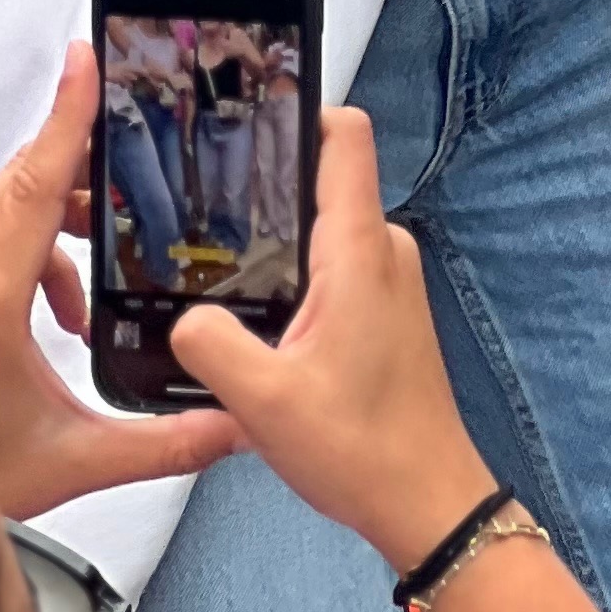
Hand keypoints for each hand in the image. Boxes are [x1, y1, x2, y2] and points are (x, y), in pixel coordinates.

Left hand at [0, 48, 240, 518]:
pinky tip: (45, 303)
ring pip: (0, 203)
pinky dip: (16, 246)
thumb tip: (236, 422)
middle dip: (81, 180)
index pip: (34, 183)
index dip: (66, 117)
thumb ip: (167, 439)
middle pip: (24, 183)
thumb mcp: (78, 459)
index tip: (85, 60)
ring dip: (51, 223)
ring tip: (83, 290)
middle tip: (124, 200)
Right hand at [172, 111, 497, 572]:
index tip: (242, 118)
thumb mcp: (263, 400)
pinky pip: (335, 270)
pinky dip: (295, 283)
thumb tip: (184, 318)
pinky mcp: (386, 312)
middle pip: (323, 182)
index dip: (298, 111)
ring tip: (215, 273)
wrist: (426, 500)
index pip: (345, 136)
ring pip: (324, 234)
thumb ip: (211, 345)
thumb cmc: (359, 446)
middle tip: (196, 212)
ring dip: (276, 249)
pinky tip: (256, 322)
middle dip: (264, 190)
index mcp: (361, 248)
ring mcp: (389, 280)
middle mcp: (383, 249)